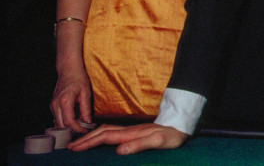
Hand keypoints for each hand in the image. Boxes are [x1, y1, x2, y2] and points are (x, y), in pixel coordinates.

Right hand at [50, 69, 91, 133]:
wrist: (68, 70)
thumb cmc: (78, 79)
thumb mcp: (86, 93)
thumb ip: (86, 109)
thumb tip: (88, 122)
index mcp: (65, 101)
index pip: (69, 122)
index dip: (78, 129)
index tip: (86, 130)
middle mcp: (55, 105)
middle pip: (61, 125)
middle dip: (72, 130)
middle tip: (84, 130)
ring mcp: (52, 105)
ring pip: (58, 123)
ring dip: (68, 127)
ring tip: (80, 126)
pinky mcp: (52, 105)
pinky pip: (57, 118)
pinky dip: (64, 122)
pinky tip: (74, 121)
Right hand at [68, 123, 187, 154]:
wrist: (181, 127)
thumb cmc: (171, 136)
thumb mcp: (158, 142)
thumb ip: (140, 145)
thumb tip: (119, 150)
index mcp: (131, 133)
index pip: (105, 137)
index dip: (89, 142)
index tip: (74, 148)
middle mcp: (129, 131)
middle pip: (102, 132)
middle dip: (85, 139)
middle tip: (70, 147)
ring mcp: (131, 131)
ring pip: (106, 131)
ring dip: (92, 136)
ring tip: (80, 143)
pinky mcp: (134, 133)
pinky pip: (113, 133)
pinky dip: (101, 136)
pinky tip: (99, 140)